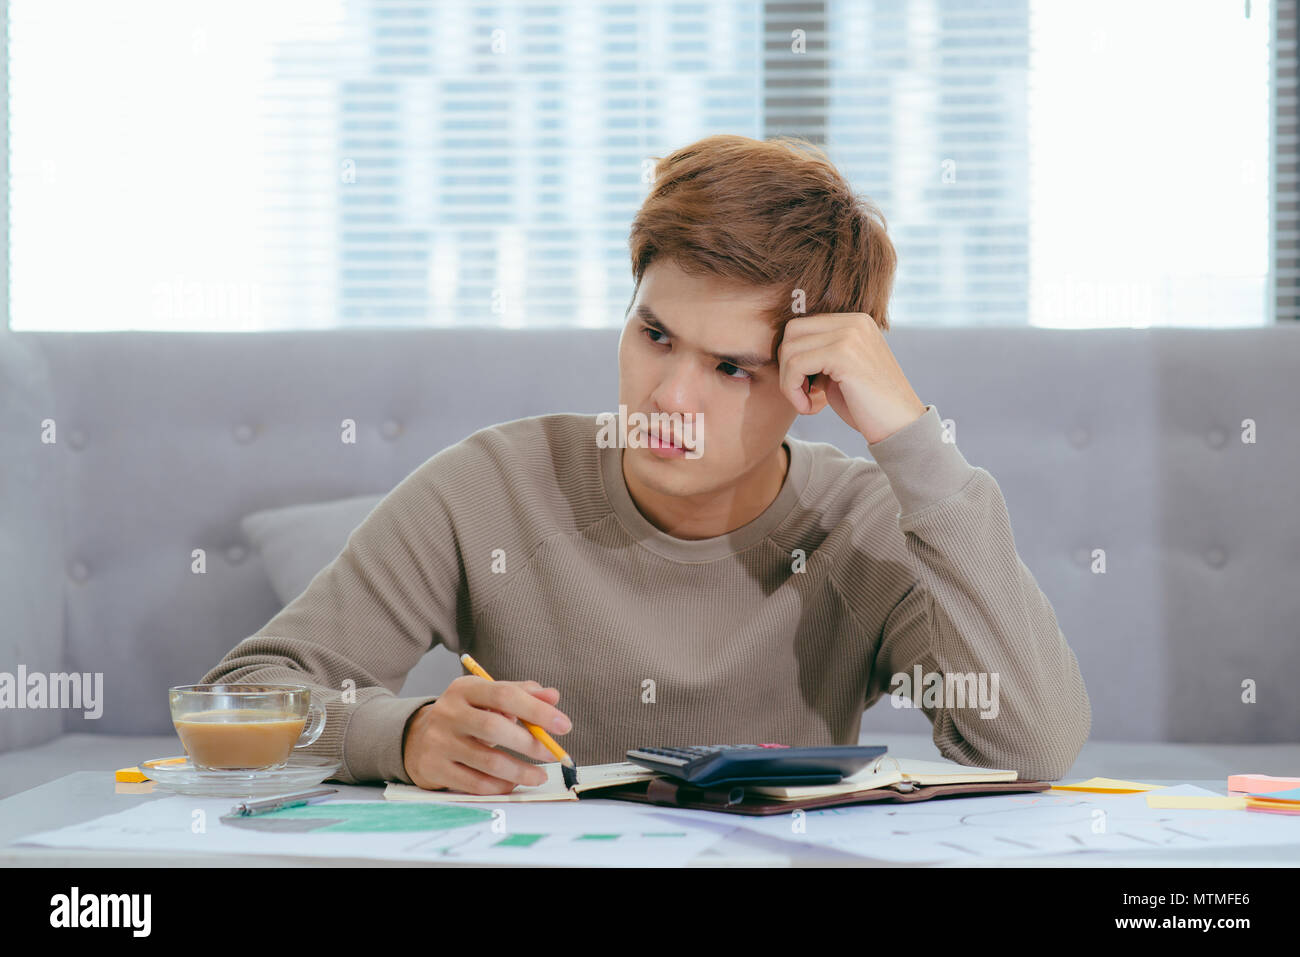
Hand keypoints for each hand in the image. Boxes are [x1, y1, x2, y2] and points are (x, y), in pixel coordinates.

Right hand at [402, 675, 571, 793]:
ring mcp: (439, 742)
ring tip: (539, 775)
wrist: (417, 738)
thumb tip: (553, 696)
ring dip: (520, 771)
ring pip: (487, 761)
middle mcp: (448, 712)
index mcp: (464, 689)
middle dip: (530, 743)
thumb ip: (522, 694)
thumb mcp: (488, 697)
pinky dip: (501, 785)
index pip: (504, 694)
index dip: (537, 710)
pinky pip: (475, 783)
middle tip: (552, 753)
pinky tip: (514, 782)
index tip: (563, 725)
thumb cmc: (466, 716)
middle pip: (494, 727)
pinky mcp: (434, 769)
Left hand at [777, 312, 926, 444]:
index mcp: (855, 322)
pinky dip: (793, 391)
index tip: (807, 387)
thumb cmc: (870, 406)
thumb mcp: (842, 372)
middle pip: (792, 332)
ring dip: (789, 384)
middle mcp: (854, 321)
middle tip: (803, 394)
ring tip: (808, 404)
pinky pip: (795, 366)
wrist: (901, 427)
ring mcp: (849, 335)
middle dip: (787, 367)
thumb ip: (820, 355)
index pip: (802, 327)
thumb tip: (784, 351)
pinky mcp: (843, 354)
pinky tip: (811, 408)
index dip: (794, 359)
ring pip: (789, 350)